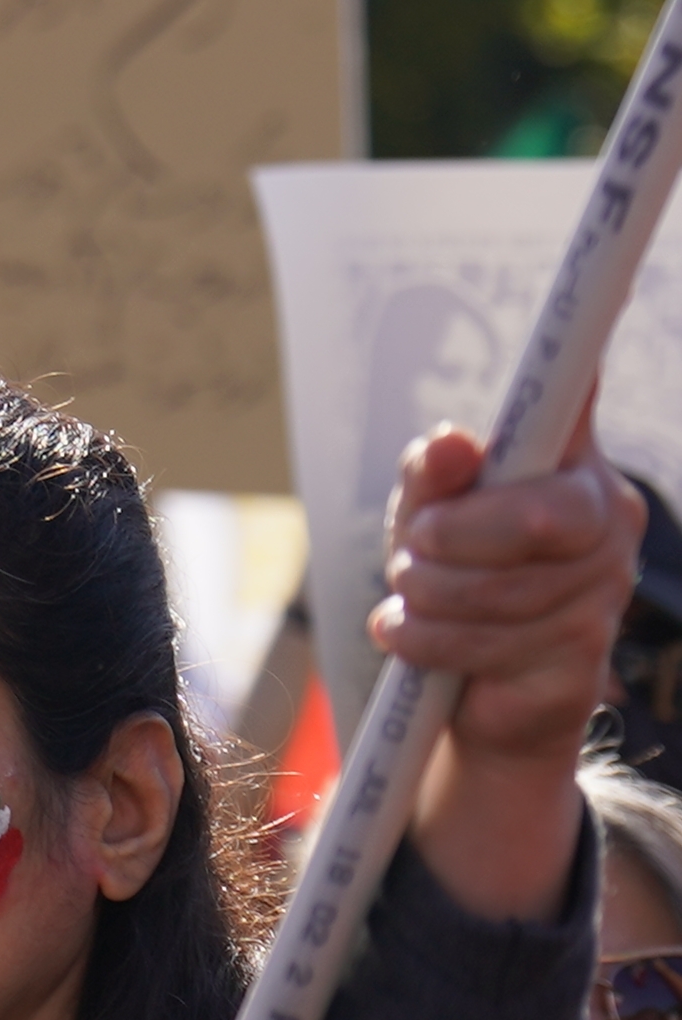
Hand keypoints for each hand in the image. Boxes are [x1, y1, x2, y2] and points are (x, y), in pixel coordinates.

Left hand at [383, 419, 644, 922]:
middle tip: (411, 549)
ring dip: (423, 597)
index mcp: (573, 469)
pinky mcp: (582, 662)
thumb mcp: (425, 513)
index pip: (575, 412)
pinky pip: (485, 645)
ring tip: (410, 596)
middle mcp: (609, 524)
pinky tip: (409, 635)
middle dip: (448, 537)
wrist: (472, 687)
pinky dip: (424, 641)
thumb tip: (453, 442)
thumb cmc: (452, 573)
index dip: (573, 372)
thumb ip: (432, 475)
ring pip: (496, 590)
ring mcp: (605, 595)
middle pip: (536, 517)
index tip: (578, 332)